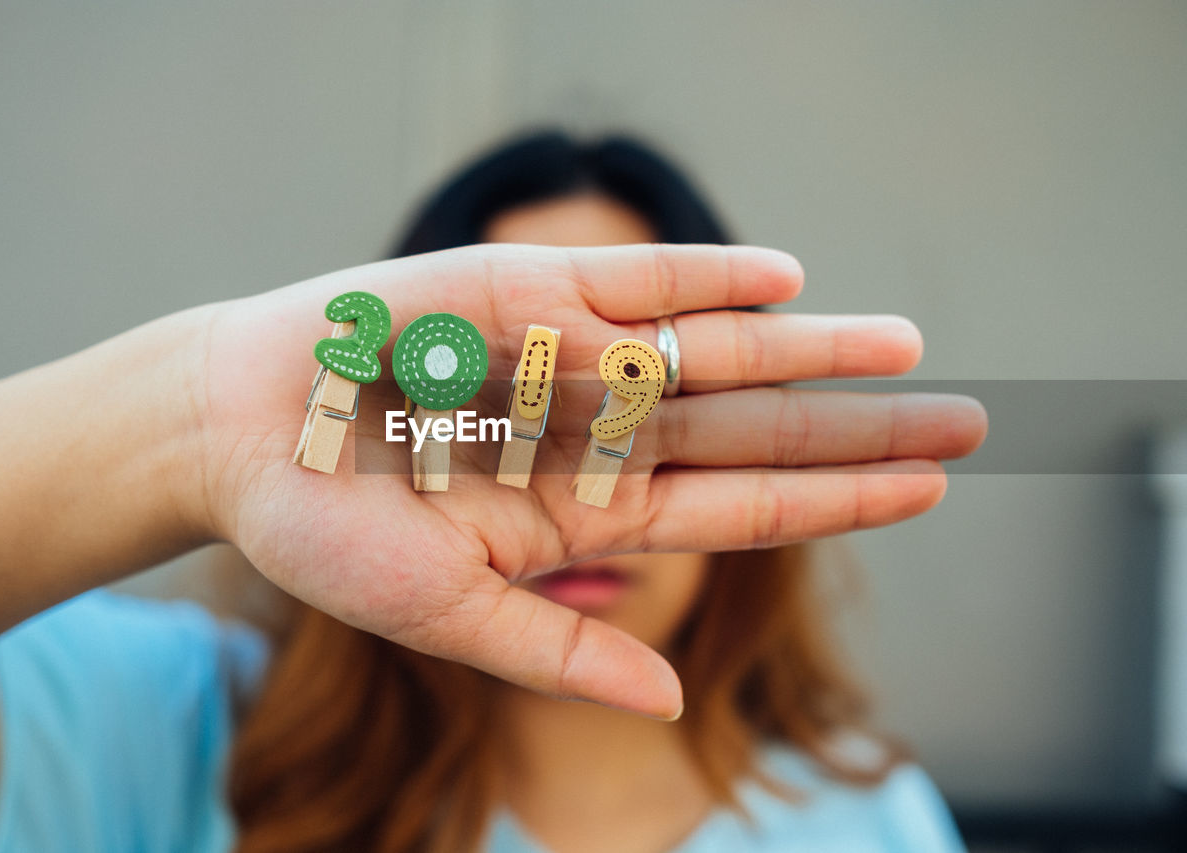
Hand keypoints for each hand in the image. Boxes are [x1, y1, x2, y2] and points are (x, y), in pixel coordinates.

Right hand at [197, 244, 985, 718]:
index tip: (925, 491)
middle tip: (967, 420)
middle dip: (855, 429)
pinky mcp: (527, 292)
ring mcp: (570, 361)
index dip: (832, 503)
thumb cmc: (325, 531)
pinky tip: (786, 279)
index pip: (737, 509)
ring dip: (809, 348)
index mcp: (586, 512)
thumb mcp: (443, 611)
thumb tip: (664, 699)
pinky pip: (636, 281)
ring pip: (714, 351)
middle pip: (752, 431)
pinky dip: (708, 277)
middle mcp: (598, 433)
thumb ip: (556, 646)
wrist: (234, 427)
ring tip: (904, 344)